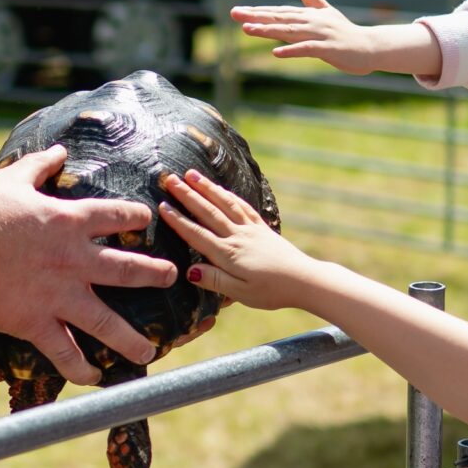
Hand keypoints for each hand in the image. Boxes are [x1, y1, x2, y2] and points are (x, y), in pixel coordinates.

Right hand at [0, 146, 176, 383]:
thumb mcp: (11, 180)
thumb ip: (40, 165)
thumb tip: (60, 149)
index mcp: (69, 221)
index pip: (118, 215)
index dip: (137, 215)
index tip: (147, 218)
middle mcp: (73, 260)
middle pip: (128, 269)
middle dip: (155, 275)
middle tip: (171, 278)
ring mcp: (58, 295)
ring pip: (106, 322)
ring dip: (131, 340)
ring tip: (150, 351)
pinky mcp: (36, 323)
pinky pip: (65, 352)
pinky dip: (81, 369)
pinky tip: (94, 378)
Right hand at [158, 169, 323, 311]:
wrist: (304, 280)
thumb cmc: (271, 292)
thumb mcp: (240, 293)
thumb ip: (215, 281)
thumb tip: (189, 271)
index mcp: (228, 254)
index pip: (197, 234)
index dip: (178, 220)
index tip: (162, 205)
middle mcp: (238, 236)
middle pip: (208, 212)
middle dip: (187, 194)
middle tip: (169, 178)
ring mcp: (251, 229)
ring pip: (224, 203)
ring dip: (206, 188)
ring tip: (191, 174)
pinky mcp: (262, 227)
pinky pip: (242, 206)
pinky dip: (229, 195)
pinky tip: (221, 189)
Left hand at [231, 0, 437, 77]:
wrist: (369, 47)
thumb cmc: (345, 32)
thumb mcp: (326, 12)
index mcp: (308, 15)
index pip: (278, 12)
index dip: (258, 11)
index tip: (237, 12)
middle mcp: (311, 22)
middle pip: (279, 18)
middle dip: (256, 17)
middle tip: (234, 15)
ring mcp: (320, 34)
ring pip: (289, 31)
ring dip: (268, 30)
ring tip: (248, 29)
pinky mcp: (328, 49)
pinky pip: (307, 49)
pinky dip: (292, 50)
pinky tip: (275, 53)